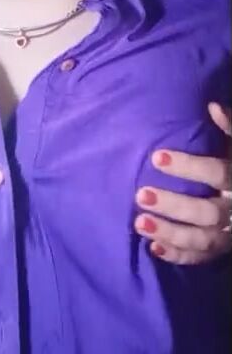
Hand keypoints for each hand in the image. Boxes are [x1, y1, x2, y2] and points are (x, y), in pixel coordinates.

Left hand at [134, 103, 230, 263]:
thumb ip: (229, 126)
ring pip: (203, 239)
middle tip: (141, 195)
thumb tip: (212, 107)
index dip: (189, 166)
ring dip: (171, 233)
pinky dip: (178, 255)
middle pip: (208, 212)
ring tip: (140, 223)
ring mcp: (230, 232)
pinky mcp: (221, 248)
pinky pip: (201, 257)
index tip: (156, 157)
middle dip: (174, 206)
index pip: (218, 174)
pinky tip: (153, 247)